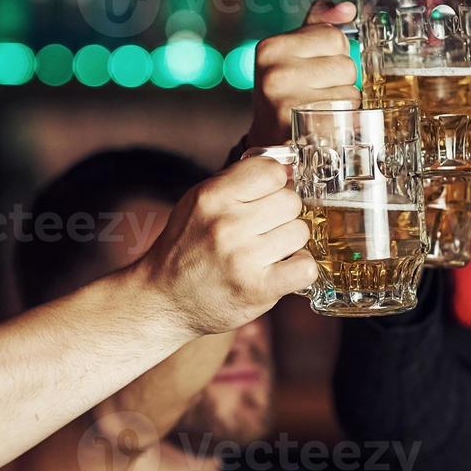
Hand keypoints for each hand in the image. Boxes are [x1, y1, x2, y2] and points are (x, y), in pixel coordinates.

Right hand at [139, 157, 316, 334]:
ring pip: (300, 232)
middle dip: (282, 214)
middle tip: (265, 229)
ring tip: (268, 252)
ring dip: (290, 243)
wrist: (165, 301)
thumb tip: (286, 168)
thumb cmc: (186, 250)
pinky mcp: (257, 289)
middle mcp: (226, 225)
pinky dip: (299, 269)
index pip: (271, 170)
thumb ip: (235, 183)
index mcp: (211, 197)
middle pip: (290, 201)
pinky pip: (305, 267)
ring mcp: (242, 258)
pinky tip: (281, 270)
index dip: (276, 183)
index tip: (268, 196)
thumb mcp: (197, 204)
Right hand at [247, 0, 360, 146]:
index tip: (313, 69)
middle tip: (315, 93)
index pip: (335, 36)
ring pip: (351, 92)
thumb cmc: (287, 91)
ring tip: (319, 108)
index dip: (333, 54)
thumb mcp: (294, 51)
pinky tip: (324, 124)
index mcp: (271, 47)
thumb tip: (347, 9)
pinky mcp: (302, 129)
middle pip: (346, 64)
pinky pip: (348, 116)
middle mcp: (275, 73)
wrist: (268, 140)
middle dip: (340, 79)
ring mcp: (286, 102)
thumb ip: (320, 24)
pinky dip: (344, 122)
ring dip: (344, 102)